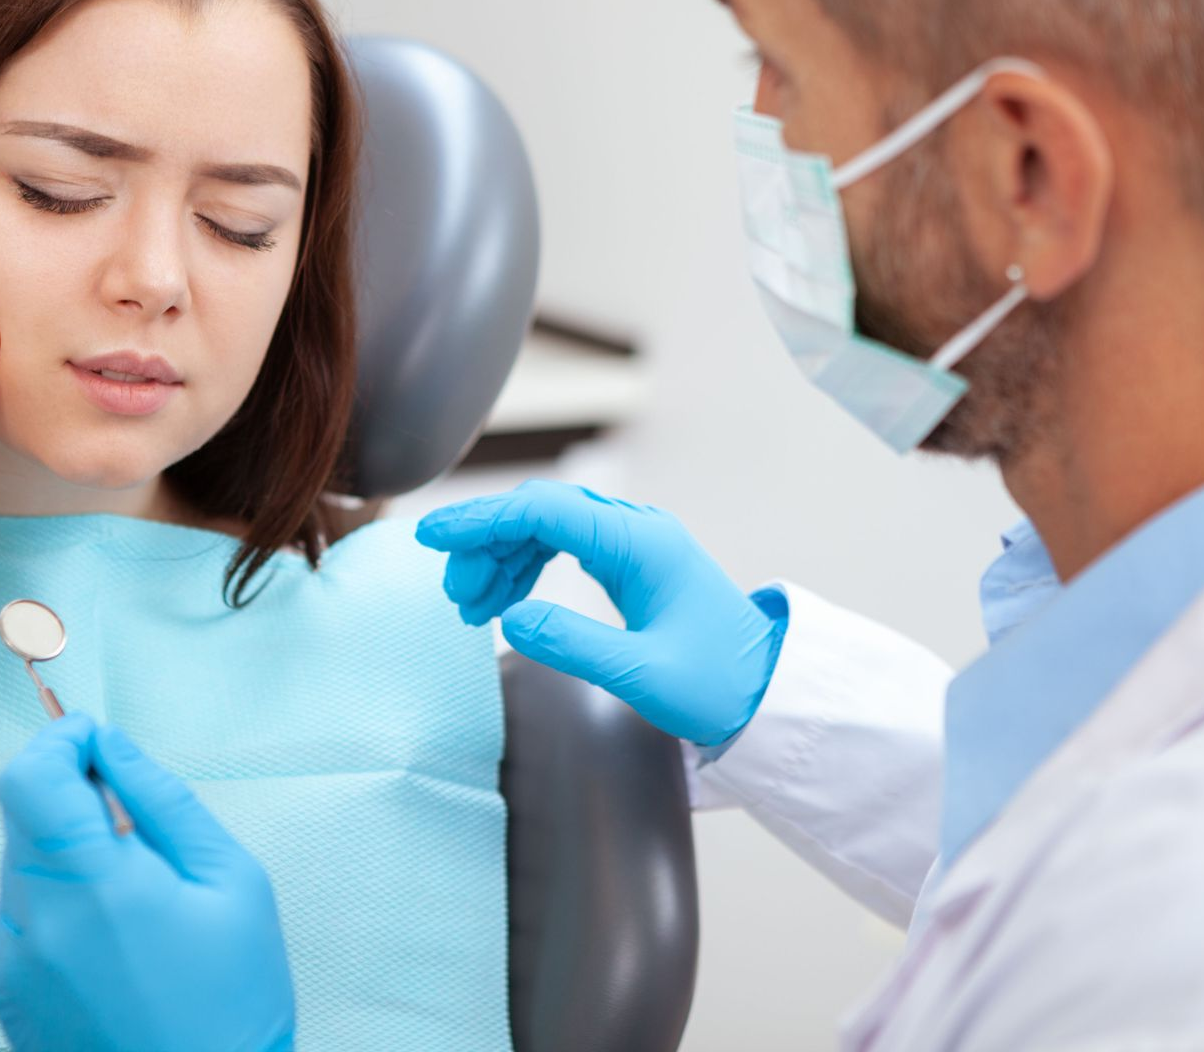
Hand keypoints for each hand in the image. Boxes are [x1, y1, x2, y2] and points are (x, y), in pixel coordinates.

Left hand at [0, 715, 295, 1051]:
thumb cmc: (232, 1002)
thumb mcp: (231, 882)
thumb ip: (162, 801)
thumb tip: (111, 745)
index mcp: (94, 888)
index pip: (29, 778)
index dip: (58, 742)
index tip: (93, 739)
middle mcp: (36, 923)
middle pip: (21, 814)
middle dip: (70, 795)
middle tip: (133, 821)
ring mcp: (12, 961)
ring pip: (20, 860)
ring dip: (64, 850)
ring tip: (135, 894)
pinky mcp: (5, 989)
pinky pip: (19, 910)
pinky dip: (57, 898)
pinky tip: (113, 934)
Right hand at [415, 480, 785, 745]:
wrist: (769, 692)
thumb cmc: (718, 686)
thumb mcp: (642, 675)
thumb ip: (573, 644)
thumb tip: (508, 620)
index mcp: (640, 543)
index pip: (544, 510)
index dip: (483, 520)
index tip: (434, 538)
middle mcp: (636, 530)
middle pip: (540, 511)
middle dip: (487, 544)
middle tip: (455, 595)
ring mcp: (634, 544)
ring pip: (548, 527)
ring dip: (503, 557)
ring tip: (471, 605)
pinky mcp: (631, 563)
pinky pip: (564, 546)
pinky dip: (527, 567)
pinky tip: (505, 600)